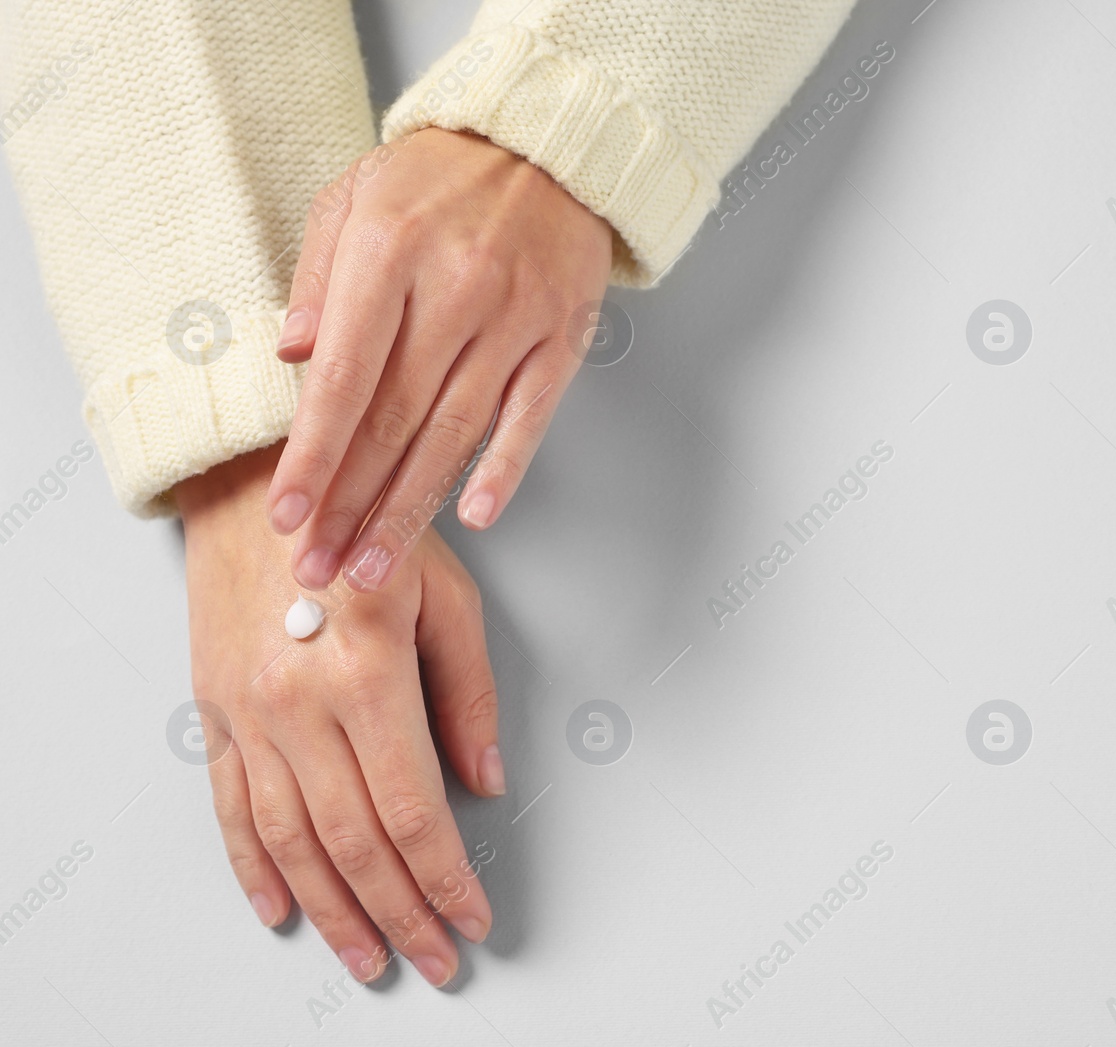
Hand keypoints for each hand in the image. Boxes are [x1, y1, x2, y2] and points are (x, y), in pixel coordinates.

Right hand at [177, 443, 503, 984]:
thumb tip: (485, 779)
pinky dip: (257, 868)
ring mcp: (251, 716)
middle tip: (435, 959)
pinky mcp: (218, 716)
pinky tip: (284, 908)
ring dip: (333, 911)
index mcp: (367, 673)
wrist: (256, 486)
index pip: (413, 808)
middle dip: (402, 912)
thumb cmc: (365, 528)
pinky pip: (234, 810)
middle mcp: (300, 705)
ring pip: (293, 842)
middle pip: (354, 842)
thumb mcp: (446, 595)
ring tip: (368, 957)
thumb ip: (467, 692)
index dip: (446, 875)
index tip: (472, 915)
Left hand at [267, 127, 612, 591]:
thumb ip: (318, 275)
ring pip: (456, 434)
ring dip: (412, 510)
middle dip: (351, 507)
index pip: (344, 378)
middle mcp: (454, 290)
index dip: (313, 456)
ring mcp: (514, 319)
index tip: (290, 516)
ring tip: (376, 568)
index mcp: (388, 253)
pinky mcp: (560, 338)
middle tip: (321, 571)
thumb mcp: (355, 195)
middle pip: (394, 422)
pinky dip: (505, 470)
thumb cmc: (442, 174)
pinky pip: (530, 416)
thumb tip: (292, 356)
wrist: (549, 142)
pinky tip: (475, 517)